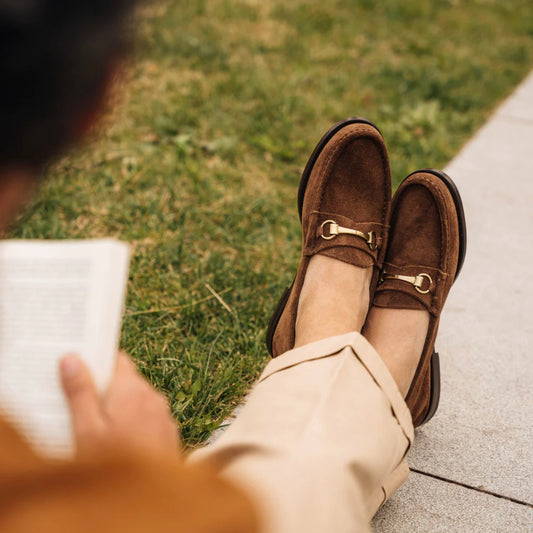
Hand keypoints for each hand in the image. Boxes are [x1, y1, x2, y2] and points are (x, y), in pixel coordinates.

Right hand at [60, 352, 179, 456]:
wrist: (153, 500)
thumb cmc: (116, 466)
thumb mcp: (87, 430)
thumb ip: (80, 392)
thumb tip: (72, 358)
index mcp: (132, 389)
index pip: (118, 360)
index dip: (99, 362)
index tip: (82, 368)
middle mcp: (152, 397)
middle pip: (126, 382)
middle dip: (106, 391)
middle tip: (82, 407)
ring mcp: (163, 415)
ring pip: (137, 402)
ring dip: (120, 410)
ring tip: (98, 431)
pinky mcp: (168, 433)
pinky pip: (148, 420)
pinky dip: (134, 425)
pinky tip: (119, 444)